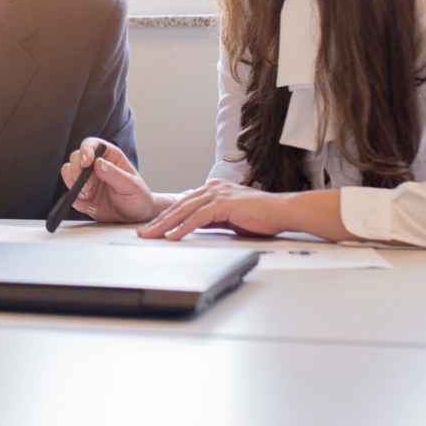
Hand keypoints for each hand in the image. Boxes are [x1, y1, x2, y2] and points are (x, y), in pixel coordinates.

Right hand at [61, 138, 160, 222]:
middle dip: (77, 171)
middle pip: (75, 158)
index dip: (85, 150)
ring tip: (88, 194)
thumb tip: (99, 163)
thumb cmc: (138, 197)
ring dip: (74, 183)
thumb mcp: (131, 185)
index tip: (86, 162)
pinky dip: (75, 197)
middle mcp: (95, 166)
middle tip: (87, 186)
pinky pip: (70, 192)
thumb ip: (115, 174)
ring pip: (68, 173)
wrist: (135, 217)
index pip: (92, 144)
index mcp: (109, 157)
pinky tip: (89, 204)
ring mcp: (87, 180)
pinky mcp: (82, 195)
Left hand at [137, 180, 288, 239]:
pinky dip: (183, 228)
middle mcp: (212, 189)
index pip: (183, 205)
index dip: (166, 217)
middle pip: (178, 207)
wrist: (282, 211)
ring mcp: (217, 195)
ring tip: (151, 235)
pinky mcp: (223, 204)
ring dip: (165, 225)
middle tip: (143, 233)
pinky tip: (172, 236)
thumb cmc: (261, 217)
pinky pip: (197, 219)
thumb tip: (194, 228)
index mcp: (212, 191)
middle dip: (159, 221)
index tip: (153, 227)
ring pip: (184, 211)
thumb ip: (211, 220)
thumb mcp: (229, 218)